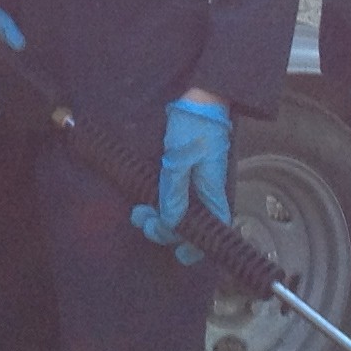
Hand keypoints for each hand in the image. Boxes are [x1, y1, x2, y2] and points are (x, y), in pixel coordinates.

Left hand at [131, 94, 231, 264]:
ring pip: (181, 212)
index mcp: (212, 191)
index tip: (177, 253)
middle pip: (190, 225)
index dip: (197, 247)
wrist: (200, 97)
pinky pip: (177, 198)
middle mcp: (208, 192)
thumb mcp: (179, 158)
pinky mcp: (189, 173)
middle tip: (140, 217)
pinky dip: (162, 203)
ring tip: (137, 210)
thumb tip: (171, 222)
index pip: (212, 230)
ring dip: (159, 216)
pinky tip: (147, 200)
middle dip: (164, 229)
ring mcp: (198, 182)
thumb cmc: (193, 125)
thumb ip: (174, 190)